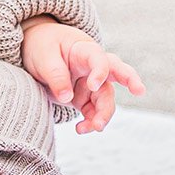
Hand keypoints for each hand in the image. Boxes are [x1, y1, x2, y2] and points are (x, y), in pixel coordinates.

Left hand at [20, 17, 146, 133]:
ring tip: (95, 127)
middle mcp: (93, 66)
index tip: (92, 85)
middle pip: (117, 73)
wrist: (34, 50)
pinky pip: (93, 112)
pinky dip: (90, 122)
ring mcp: (90, 83)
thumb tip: (68, 98)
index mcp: (84, 50)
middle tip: (140, 90)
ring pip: (105, 99)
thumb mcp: (43, 56)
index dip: (100, 72)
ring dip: (103, 114)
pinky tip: (80, 129)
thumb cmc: (41, 46)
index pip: (99, 58)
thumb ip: (55, 75)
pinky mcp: (84, 98)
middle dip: (130, 80)